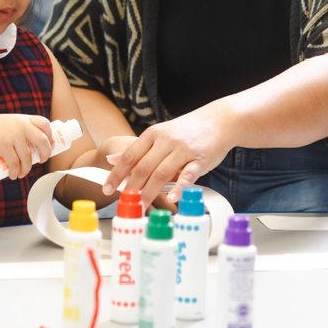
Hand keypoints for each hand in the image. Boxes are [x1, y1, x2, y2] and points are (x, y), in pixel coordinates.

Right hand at [0, 114, 52, 179]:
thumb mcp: (9, 122)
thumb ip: (20, 127)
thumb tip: (33, 143)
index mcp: (23, 118)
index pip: (45, 124)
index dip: (51, 136)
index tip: (50, 145)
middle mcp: (21, 125)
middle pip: (42, 141)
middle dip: (46, 154)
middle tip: (42, 161)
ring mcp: (13, 135)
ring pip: (27, 157)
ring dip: (27, 169)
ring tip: (23, 173)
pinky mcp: (4, 146)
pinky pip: (15, 163)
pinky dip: (16, 172)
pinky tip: (14, 176)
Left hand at [102, 112, 227, 209]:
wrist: (220, 120)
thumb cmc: (187, 130)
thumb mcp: (159, 133)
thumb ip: (136, 148)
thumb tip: (111, 159)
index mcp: (153, 134)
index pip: (129, 156)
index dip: (116, 173)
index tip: (107, 188)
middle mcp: (166, 140)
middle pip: (143, 167)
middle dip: (132, 187)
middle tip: (125, 204)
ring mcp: (183, 149)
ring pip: (162, 173)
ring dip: (150, 192)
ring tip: (141, 207)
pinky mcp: (200, 159)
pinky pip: (188, 175)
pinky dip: (179, 188)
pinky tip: (173, 198)